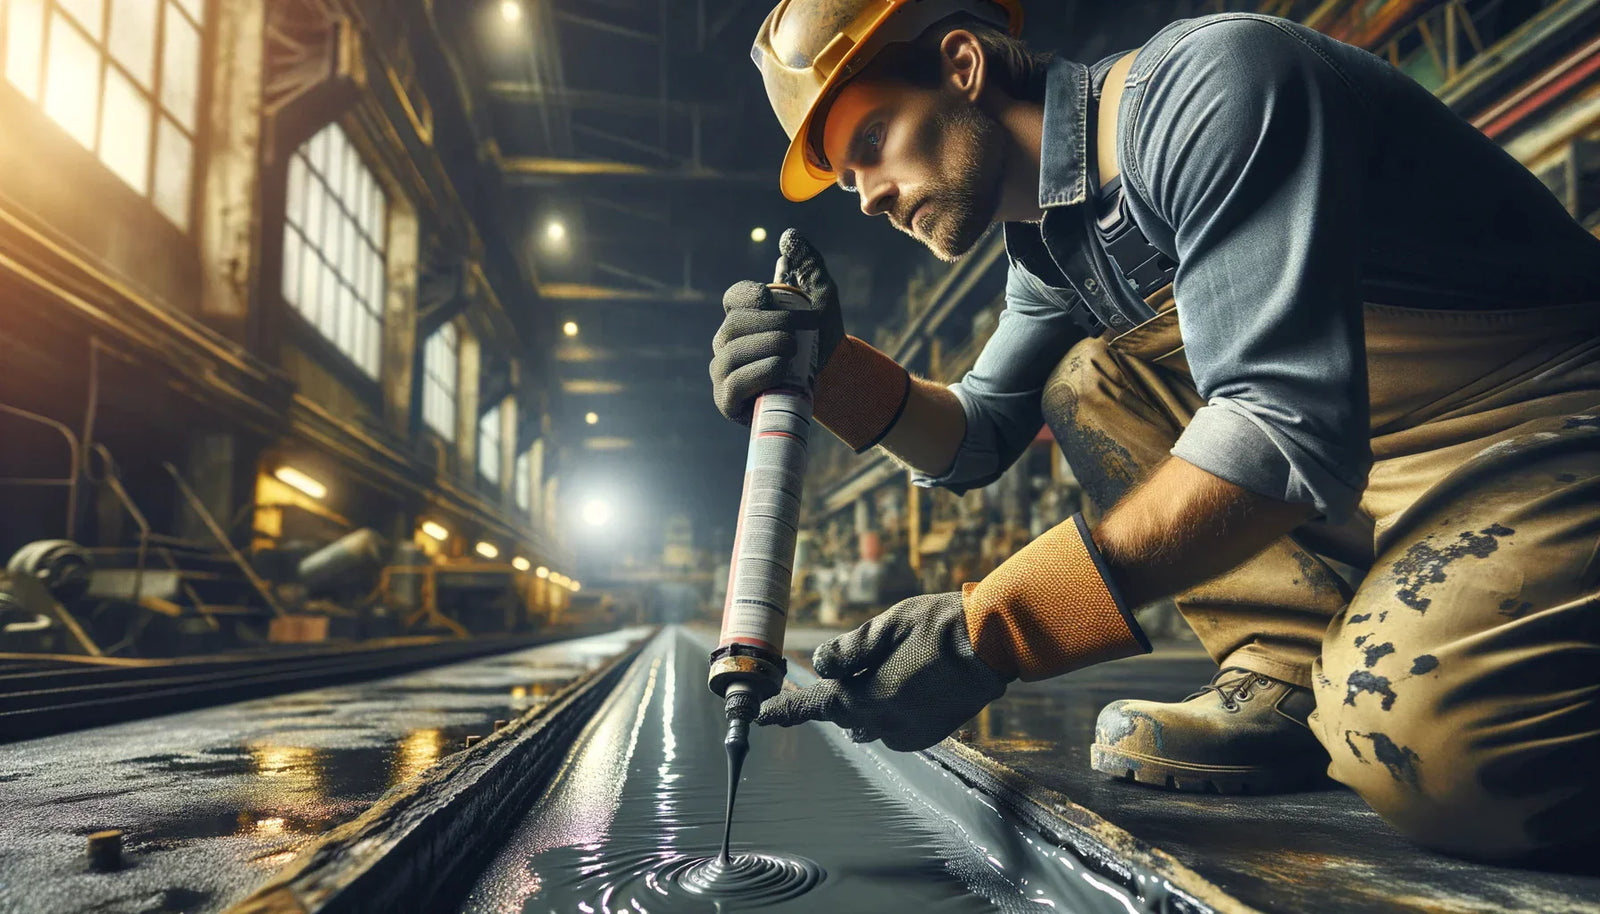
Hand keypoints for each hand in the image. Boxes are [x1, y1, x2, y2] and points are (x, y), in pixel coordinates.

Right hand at [710, 229, 844, 423]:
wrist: (834, 381)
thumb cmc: (821, 339)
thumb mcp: (821, 295)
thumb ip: (808, 263)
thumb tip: (788, 237)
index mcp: (742, 316)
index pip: (734, 297)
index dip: (753, 295)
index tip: (777, 299)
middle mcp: (726, 342)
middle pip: (734, 325)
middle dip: (773, 324)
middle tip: (803, 331)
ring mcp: (723, 372)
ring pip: (733, 353)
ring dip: (769, 347)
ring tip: (795, 351)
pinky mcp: (727, 401)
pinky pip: (735, 383)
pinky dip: (762, 372)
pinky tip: (783, 368)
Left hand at [756, 592, 1010, 751]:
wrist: (993, 645)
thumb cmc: (937, 626)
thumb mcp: (885, 626)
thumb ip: (848, 650)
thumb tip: (820, 664)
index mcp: (867, 695)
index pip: (816, 706)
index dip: (787, 710)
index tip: (762, 716)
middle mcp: (884, 721)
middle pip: (844, 714)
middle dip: (839, 696)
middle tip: (848, 670)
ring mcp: (908, 732)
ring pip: (868, 723)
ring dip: (865, 703)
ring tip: (882, 672)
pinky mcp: (928, 734)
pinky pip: (893, 728)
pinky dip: (889, 710)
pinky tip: (905, 684)